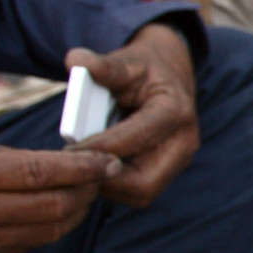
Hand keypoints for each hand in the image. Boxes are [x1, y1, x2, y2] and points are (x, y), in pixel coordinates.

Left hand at [66, 22, 199, 206]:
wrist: (169, 76)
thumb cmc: (142, 70)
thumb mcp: (125, 62)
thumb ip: (101, 65)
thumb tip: (74, 60)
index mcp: (175, 110)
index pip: (136, 138)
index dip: (99, 147)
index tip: (68, 149)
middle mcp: (184, 141)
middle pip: (144, 182)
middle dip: (106, 178)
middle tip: (74, 168)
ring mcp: (179, 160)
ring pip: (141, 193)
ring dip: (108, 184)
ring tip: (83, 165)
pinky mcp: (168, 171)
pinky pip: (139, 191)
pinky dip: (113, 185)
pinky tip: (94, 166)